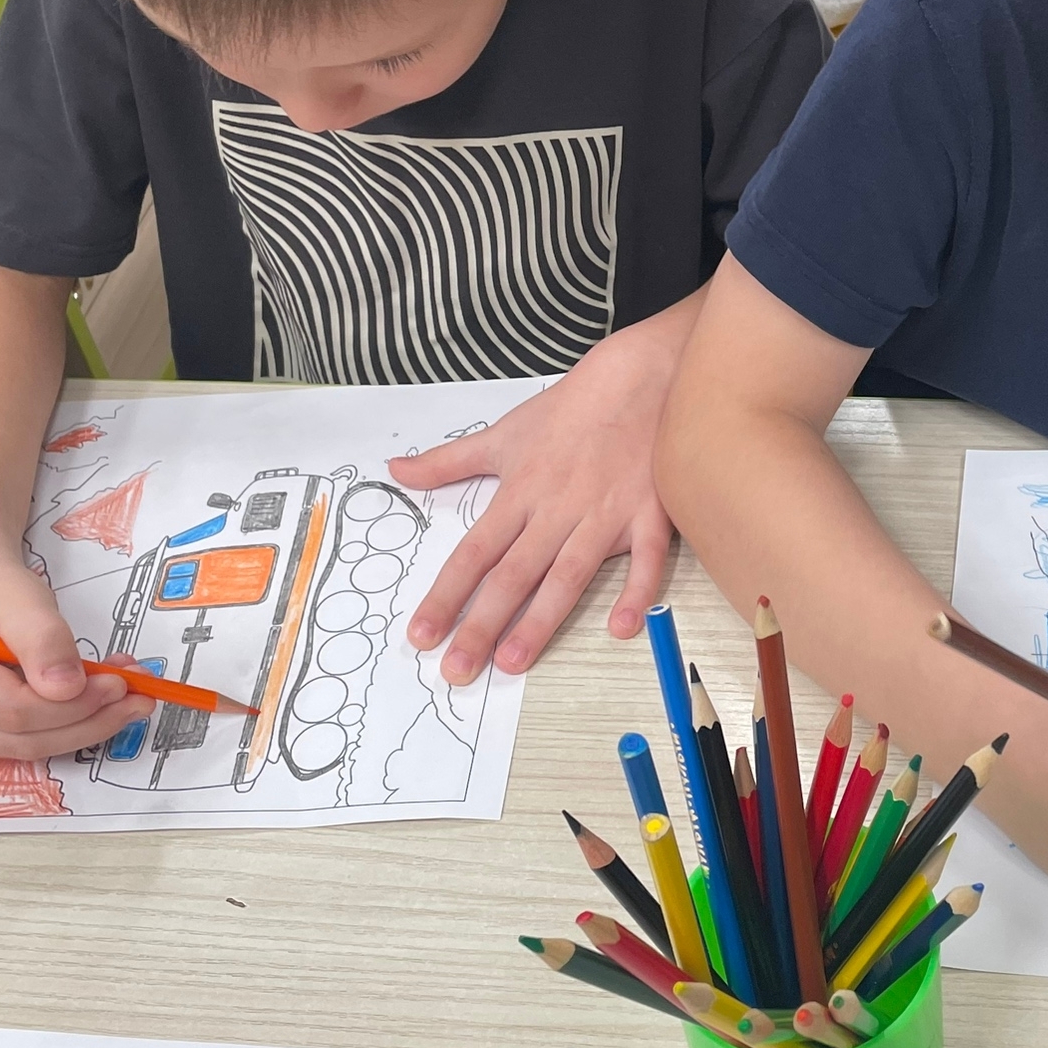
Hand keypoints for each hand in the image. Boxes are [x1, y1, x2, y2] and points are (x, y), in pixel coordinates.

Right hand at [0, 542, 149, 758]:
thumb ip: (41, 637)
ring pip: (31, 748)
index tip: (121, 683)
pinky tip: (97, 696)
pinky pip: (28, 741)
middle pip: (25, 738)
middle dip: (90, 719)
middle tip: (138, 694)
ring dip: (86, 724)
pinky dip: (70, 723)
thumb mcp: (16, 592)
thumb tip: (68, 689)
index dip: (75, 704)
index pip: (15, 711)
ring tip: (126, 692)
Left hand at [387, 333, 676, 683]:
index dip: (446, 596)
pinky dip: (637, 591)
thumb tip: (396, 471)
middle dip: (481, 625)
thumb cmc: (574, 408)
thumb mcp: (505, 432)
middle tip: (456, 672)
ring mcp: (605, 513)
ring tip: (512, 662)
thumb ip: (448, 462)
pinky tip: (622, 628)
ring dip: (540, 620)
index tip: (422, 635)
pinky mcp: (651, 513)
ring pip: (567, 575)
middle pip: (512, 574)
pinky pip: (646, 559)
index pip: (473, 553)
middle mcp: (557, 508)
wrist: (642, 375)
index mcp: (520, 492)